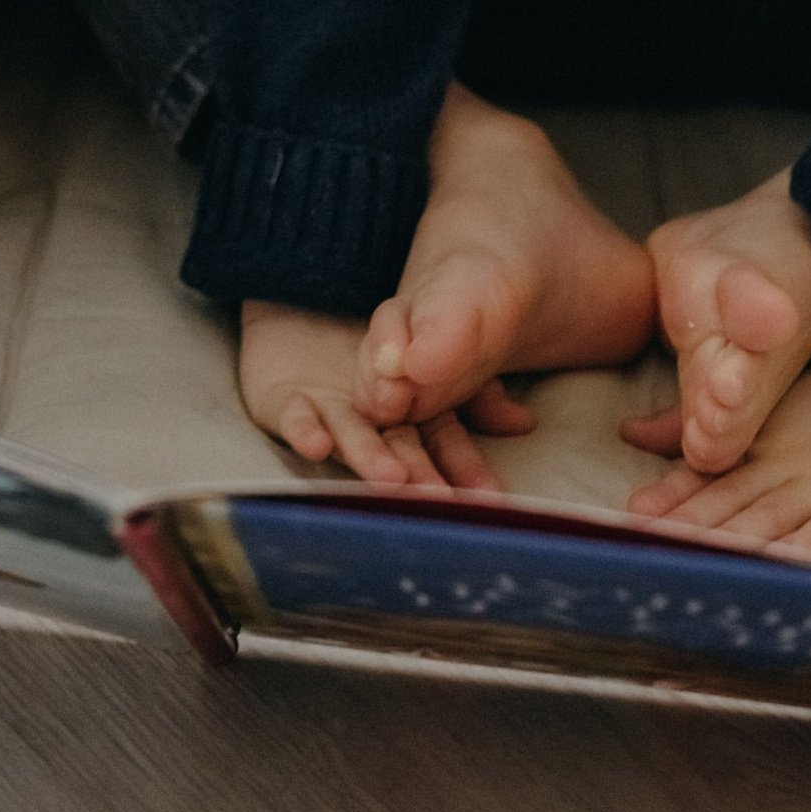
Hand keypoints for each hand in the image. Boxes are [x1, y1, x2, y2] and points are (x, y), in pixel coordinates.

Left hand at [238, 298, 505, 489]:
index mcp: (409, 420)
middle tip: (440, 503)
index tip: (490, 502)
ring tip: (390, 478)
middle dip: (419, 479)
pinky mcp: (286, 403)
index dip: (465, 473)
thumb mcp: (435, 350)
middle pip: (401, 454)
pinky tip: (315, 443)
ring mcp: (330, 416)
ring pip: (354, 440)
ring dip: (369, 460)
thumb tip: (523, 423)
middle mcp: (372, 428)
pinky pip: (295, 418)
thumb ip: (476, 386)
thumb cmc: (374, 343)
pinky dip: (305, 430)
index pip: (444, 450)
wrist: (302, 308)